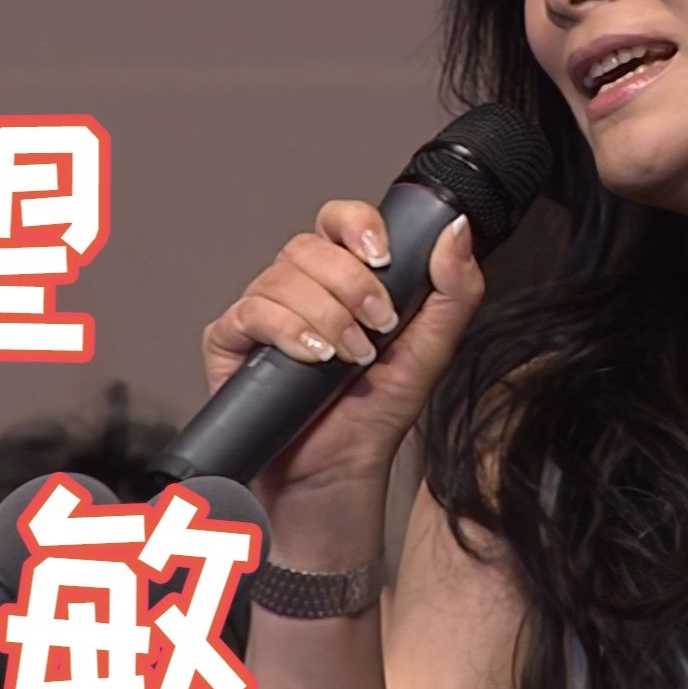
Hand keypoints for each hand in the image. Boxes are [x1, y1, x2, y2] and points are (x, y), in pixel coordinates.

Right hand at [201, 199, 484, 497]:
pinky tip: (313, 358)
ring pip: (282, 276)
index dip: (358, 225)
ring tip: (349, 357)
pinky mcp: (232, 339)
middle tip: (378, 327)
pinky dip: (288, 332)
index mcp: (344, 275)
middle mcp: (300, 286)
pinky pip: (251, 312)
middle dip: (352, 286)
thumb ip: (455, 287)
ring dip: (327, 317)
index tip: (384, 258)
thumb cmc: (377, 412)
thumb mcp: (434, 346)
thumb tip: (455, 230)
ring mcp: (263, 310)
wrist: (339, 469)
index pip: (340, 219)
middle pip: (310, 245)